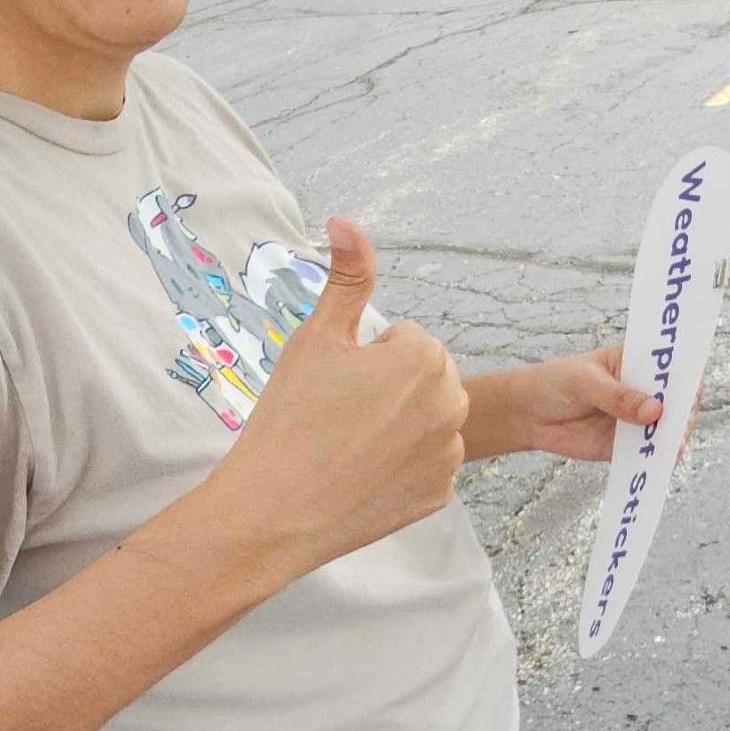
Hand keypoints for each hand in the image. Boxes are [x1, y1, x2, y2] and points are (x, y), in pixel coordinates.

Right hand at [205, 217, 468, 579]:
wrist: (276, 508)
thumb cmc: (291, 417)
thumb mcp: (316, 336)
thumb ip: (346, 276)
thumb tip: (347, 221)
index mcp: (425, 356)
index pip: (401, 338)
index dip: (363, 358)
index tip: (335, 383)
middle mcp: (453, 402)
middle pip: (421, 378)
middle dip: (388, 387)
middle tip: (338, 413)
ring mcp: (448, 454)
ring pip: (424, 420)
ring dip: (396, 425)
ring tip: (346, 444)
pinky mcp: (439, 495)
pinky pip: (424, 465)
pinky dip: (398, 467)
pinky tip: (360, 475)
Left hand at [503, 344, 679, 461]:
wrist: (527, 414)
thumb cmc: (554, 384)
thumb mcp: (584, 382)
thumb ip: (617, 396)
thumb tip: (655, 411)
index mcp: (635, 362)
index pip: (671, 365)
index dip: (685, 373)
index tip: (691, 385)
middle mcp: (643, 390)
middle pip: (677, 400)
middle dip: (683, 409)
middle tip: (680, 419)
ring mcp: (637, 419)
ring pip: (668, 428)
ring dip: (675, 436)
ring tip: (673, 442)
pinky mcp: (627, 445)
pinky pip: (649, 453)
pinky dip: (658, 458)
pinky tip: (662, 460)